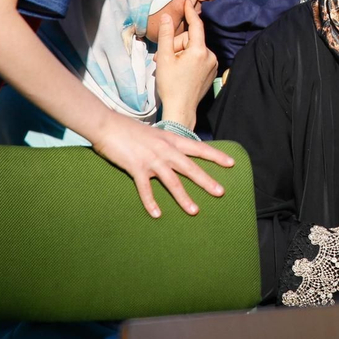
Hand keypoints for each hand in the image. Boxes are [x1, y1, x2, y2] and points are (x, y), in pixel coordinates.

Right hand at [88, 111, 233, 217]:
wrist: (107, 124)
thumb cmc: (128, 129)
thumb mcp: (154, 134)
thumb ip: (165, 144)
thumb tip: (174, 152)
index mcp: (171, 140)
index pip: (198, 148)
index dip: (216, 156)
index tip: (231, 163)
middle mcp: (165, 150)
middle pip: (190, 167)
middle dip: (206, 181)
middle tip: (221, 192)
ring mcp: (151, 159)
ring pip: (172, 181)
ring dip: (184, 198)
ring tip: (194, 211)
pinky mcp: (136, 168)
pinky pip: (146, 189)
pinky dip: (151, 202)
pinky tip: (156, 214)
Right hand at [154, 10, 217, 126]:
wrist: (181, 109)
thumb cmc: (170, 85)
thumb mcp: (164, 58)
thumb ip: (166, 35)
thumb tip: (167, 17)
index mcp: (200, 51)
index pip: (196, 25)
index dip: (190, 12)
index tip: (187, 2)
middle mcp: (210, 56)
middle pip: (191, 40)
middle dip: (176, 45)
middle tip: (163, 58)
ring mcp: (213, 64)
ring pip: (194, 49)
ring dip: (181, 53)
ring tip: (169, 66)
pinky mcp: (211, 72)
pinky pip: (199, 58)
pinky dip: (188, 60)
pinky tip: (179, 70)